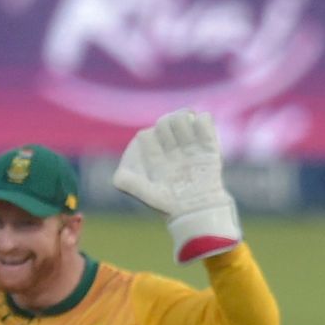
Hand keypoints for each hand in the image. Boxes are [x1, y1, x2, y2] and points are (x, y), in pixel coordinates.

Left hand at [112, 108, 240, 263]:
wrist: (197, 209)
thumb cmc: (168, 203)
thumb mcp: (146, 194)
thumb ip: (127, 183)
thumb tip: (117, 177)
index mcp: (152, 156)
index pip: (145, 136)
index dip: (150, 142)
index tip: (157, 158)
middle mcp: (169, 147)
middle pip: (164, 121)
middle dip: (168, 131)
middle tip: (175, 150)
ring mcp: (188, 143)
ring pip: (183, 116)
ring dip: (185, 125)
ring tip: (189, 144)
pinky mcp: (207, 144)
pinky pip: (204, 119)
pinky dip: (203, 123)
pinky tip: (201, 141)